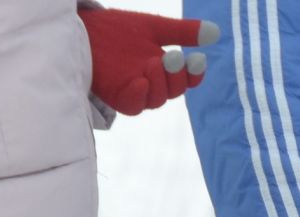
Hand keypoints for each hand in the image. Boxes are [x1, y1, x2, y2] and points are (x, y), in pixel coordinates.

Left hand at [78, 7, 219, 115]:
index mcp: (164, 69)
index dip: (195, 73)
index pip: (187, 79)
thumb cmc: (116, 29)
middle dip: (176, 75)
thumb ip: (182, 31)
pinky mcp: (118, 98)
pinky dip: (140, 95)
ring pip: (157, 99)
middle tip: (173, 56)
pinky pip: (134, 105)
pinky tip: (140, 81)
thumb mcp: (153, 27)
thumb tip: (216, 32)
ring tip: (152, 62)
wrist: (83, 29)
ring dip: (159, 82)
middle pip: (175, 91)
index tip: (198, 59)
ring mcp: (136, 93)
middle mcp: (153, 84)